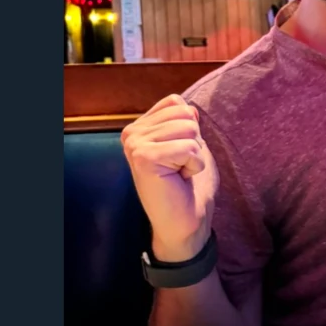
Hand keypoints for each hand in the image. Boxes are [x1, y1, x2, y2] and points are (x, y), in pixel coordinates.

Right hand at [121, 94, 217, 262]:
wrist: (186, 223)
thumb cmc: (190, 187)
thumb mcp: (191, 145)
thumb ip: (186, 123)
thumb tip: (189, 108)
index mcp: (140, 127)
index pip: (176, 102)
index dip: (190, 130)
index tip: (180, 156)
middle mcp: (131, 133)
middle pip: (184, 114)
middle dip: (193, 143)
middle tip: (179, 168)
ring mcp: (134, 144)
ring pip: (188, 128)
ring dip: (194, 155)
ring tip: (179, 173)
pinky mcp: (143, 157)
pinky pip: (188, 147)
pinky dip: (193, 165)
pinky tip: (180, 179)